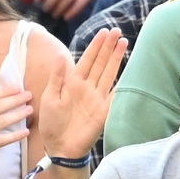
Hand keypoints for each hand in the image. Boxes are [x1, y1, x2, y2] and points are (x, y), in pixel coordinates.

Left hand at [36, 28, 126, 160]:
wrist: (61, 146)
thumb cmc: (52, 123)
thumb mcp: (50, 97)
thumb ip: (57, 76)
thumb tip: (62, 55)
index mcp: (73, 82)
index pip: (87, 60)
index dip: (96, 46)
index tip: (104, 33)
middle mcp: (88, 87)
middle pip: (101, 63)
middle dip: (109, 47)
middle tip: (117, 32)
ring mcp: (98, 98)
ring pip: (109, 73)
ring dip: (116, 59)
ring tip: (123, 43)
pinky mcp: (105, 110)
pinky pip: (115, 93)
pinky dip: (122, 83)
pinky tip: (129, 71)